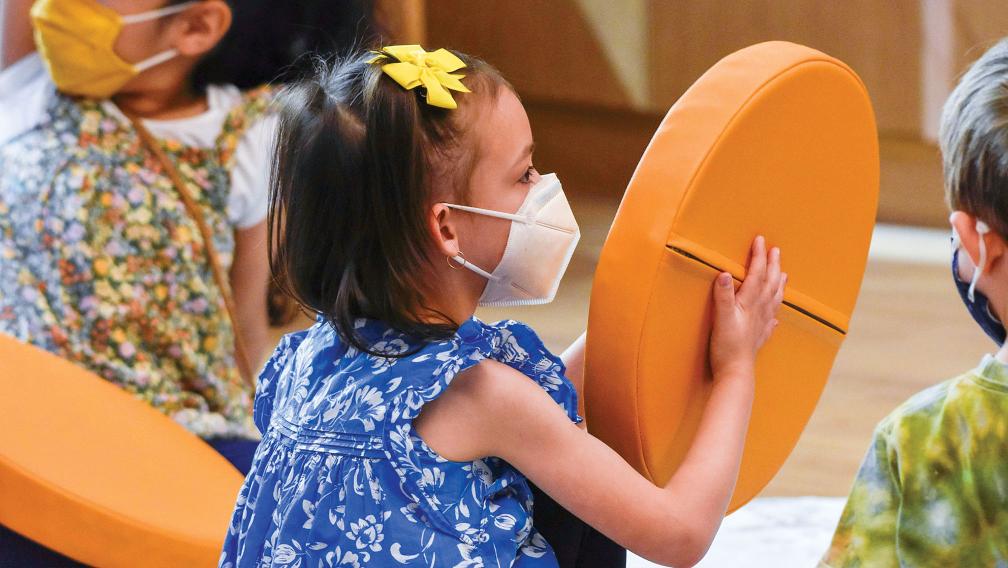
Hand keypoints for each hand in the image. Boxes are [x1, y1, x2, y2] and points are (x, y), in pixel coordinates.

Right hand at [708, 235, 784, 378]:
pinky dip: (774, 315)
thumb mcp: (721, 318)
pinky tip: (775, 318)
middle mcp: (760, 311)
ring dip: (779, 284)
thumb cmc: (727, 346)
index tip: (760, 240)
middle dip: (773, 265)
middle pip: (770, 283)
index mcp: (750, 303)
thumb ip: (723, 296)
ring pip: (774, 299)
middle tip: (776, 251)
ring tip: (784, 275)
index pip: (757, 274)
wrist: (736, 372)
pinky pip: (771, 321)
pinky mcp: (759, 337)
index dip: (759, 256)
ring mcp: (761, 324)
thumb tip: (723, 274)